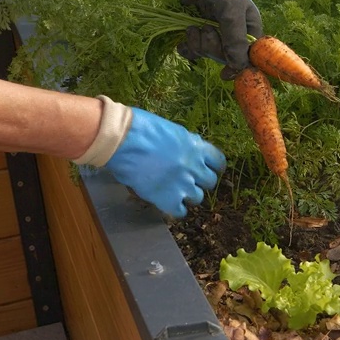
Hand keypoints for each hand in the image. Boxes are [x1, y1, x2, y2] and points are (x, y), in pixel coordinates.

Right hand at [103, 107, 225, 217]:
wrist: (120, 140)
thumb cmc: (140, 128)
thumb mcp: (171, 130)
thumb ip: (184, 144)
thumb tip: (187, 152)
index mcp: (196, 146)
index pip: (218, 162)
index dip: (213, 168)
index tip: (207, 170)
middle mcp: (194, 166)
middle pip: (209, 182)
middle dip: (199, 181)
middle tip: (187, 180)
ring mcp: (183, 184)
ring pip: (197, 198)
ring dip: (187, 195)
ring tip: (174, 191)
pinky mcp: (167, 199)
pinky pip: (180, 211)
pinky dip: (175, 208)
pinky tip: (166, 202)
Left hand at [174, 0, 262, 78]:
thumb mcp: (229, 10)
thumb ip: (235, 38)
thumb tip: (240, 67)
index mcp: (250, 29)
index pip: (249, 57)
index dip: (238, 66)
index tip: (224, 73)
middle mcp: (236, 34)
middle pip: (226, 58)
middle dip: (212, 47)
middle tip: (206, 29)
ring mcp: (217, 35)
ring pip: (209, 55)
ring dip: (198, 43)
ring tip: (193, 27)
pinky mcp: (200, 34)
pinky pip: (195, 52)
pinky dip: (187, 47)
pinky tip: (184, 37)